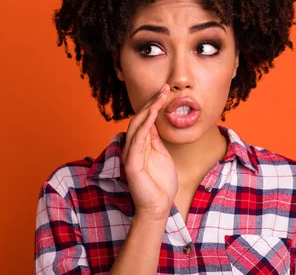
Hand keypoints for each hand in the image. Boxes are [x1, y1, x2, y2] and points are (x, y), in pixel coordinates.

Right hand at [122, 83, 177, 220]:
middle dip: (152, 101)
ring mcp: (130, 154)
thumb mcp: (161, 155)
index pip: (145, 119)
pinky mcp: (131, 163)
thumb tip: (153, 121)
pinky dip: (145, 125)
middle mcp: (133, 146)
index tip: (165, 91)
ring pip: (137, 125)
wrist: (158, 207)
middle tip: (164, 87)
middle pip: (140, 118)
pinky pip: (137, 139)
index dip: (154, 104)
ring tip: (161, 95)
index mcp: (140, 144)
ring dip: (149, 108)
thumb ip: (155, 139)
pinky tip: (153, 113)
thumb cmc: (161, 184)